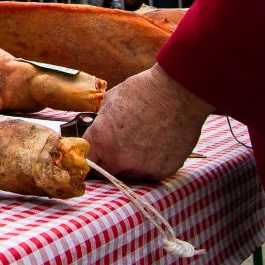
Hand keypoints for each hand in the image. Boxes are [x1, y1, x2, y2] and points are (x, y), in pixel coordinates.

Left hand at [84, 64, 212, 179]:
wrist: (176, 92)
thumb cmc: (141, 91)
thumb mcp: (110, 101)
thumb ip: (101, 122)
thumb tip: (99, 128)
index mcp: (101, 140)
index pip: (87, 161)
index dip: (90, 158)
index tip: (94, 157)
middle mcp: (120, 159)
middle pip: (108, 171)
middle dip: (111, 160)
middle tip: (120, 145)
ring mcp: (143, 167)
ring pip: (131, 173)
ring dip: (132, 162)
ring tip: (142, 141)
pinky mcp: (164, 171)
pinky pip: (151, 173)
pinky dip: (152, 164)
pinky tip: (157, 145)